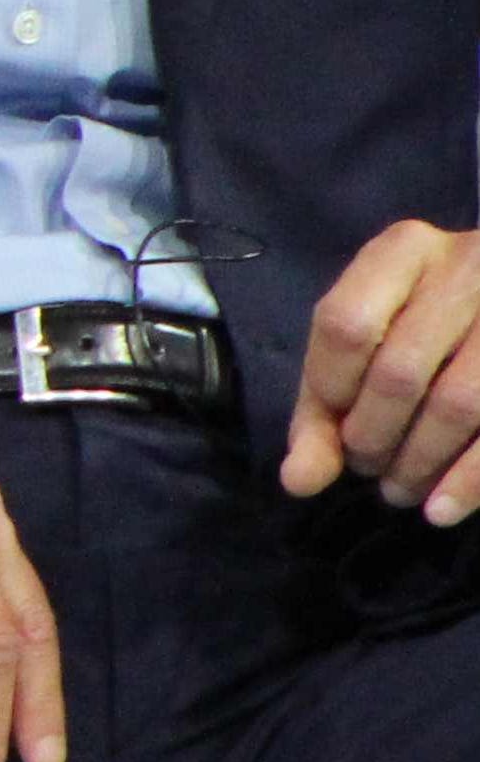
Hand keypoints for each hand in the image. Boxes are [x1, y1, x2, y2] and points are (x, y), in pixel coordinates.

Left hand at [284, 220, 479, 521]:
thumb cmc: (424, 326)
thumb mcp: (364, 348)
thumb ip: (322, 408)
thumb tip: (298, 481)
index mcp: (404, 250)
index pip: (345, 326)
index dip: (331, 391)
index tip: (334, 431)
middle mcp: (468, 265)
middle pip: (400, 372)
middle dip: (374, 439)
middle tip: (371, 471)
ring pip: (458, 404)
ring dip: (420, 464)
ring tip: (400, 491)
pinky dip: (469, 481)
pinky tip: (442, 511)